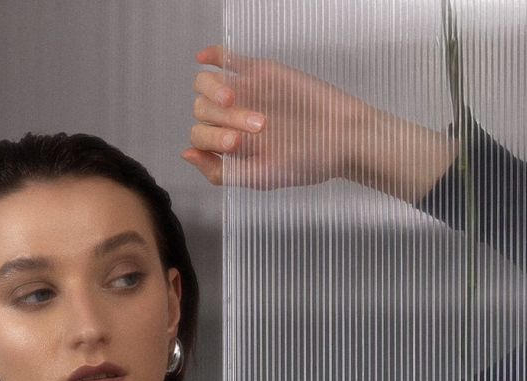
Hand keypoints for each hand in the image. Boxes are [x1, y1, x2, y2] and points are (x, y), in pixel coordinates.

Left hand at [182, 45, 369, 191]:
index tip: (239, 143)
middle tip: (256, 125)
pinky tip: (206, 58)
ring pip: (207, 84)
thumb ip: (222, 172)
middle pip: (201, 110)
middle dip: (222, 118)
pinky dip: (212, 56)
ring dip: (213, 90)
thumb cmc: (305, 162)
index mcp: (229, 147)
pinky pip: (226, 59)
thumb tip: (186, 155)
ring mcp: (243, 92)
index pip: (199, 138)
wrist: (340, 136)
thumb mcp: (261, 177)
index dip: (211, 139)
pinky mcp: (259, 71)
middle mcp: (230, 119)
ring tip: (233, 97)